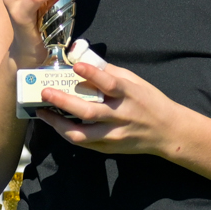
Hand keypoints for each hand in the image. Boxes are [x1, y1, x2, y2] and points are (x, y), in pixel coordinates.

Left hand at [34, 49, 185, 155]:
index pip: (109, 84)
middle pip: (88, 112)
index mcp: (129, 94)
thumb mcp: (136, 82)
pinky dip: (67, 133)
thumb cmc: (149, 102)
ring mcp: (114, 134)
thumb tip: (86, 61)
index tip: (76, 66)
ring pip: (81, 134)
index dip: (92, 74)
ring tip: (43, 113)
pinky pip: (83, 143)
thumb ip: (111, 73)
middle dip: (63, 102)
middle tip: (45, 92)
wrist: (167, 132)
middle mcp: (121, 115)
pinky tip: (56, 124)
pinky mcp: (109, 148)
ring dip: (58, 124)